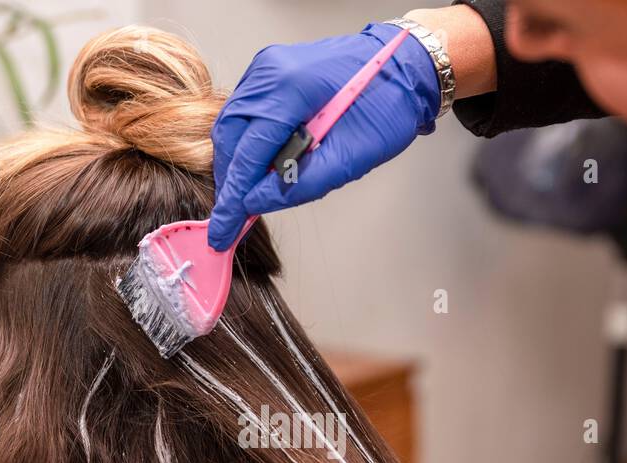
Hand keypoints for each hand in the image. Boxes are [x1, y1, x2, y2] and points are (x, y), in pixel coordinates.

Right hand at [208, 22, 440, 250]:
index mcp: (290, 89)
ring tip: (246, 197)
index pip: (248, 152)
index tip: (223, 230)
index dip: (233, 197)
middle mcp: (269, 72)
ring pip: (232, 126)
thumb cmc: (388, 105)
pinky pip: (245, 114)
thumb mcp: (351, 158)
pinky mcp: (270, 73)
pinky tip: (258, 168)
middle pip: (230, 137)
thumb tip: (257, 203)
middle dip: (230, 182)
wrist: (403, 68)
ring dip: (237, 164)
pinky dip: (246, 144)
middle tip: (232, 220)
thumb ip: (299, 185)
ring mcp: (266, 68)